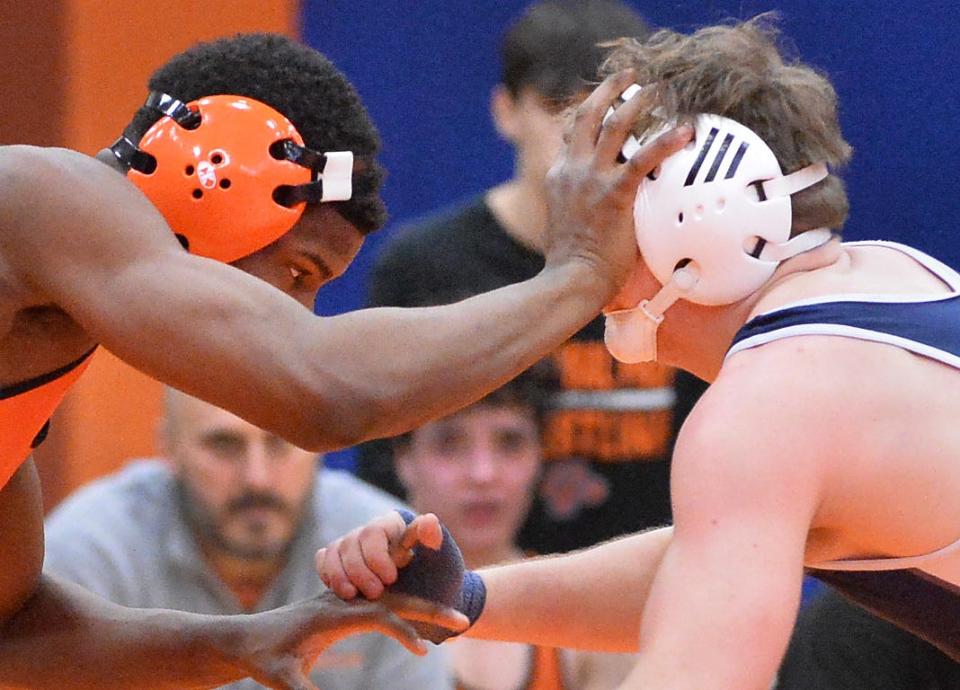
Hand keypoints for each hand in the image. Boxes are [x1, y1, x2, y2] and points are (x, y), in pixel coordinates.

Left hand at [220, 590, 440, 689]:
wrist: (246, 638)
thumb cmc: (263, 658)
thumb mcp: (280, 679)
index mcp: (333, 615)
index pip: (380, 616)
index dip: (404, 633)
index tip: (423, 654)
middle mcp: (344, 602)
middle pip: (395, 599)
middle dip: (430, 610)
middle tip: (463, 620)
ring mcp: (346, 601)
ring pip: (393, 595)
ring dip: (422, 603)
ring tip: (452, 615)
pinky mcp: (345, 606)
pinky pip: (383, 599)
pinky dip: (407, 602)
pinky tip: (420, 609)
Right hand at [316, 511, 442, 599]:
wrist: (429, 605)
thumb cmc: (438, 581)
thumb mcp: (442, 563)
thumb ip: (434, 541)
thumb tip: (428, 520)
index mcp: (395, 526)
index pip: (375, 532)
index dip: (376, 556)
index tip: (391, 578)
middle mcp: (372, 532)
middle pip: (352, 542)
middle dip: (359, 570)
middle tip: (375, 593)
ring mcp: (355, 546)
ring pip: (334, 551)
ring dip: (341, 576)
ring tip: (354, 596)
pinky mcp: (342, 561)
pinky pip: (324, 559)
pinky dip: (328, 574)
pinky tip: (343, 593)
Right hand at [542, 69, 692, 301]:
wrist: (569, 281)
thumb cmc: (571, 266)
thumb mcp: (565, 226)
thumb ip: (577, 209)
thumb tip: (594, 214)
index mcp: (558, 176)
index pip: (572, 134)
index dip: (588, 113)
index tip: (603, 102)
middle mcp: (571, 170)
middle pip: (589, 115)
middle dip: (609, 89)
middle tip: (629, 76)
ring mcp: (591, 180)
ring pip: (615, 124)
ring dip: (637, 101)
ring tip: (658, 88)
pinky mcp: (613, 193)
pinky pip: (644, 158)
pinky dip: (666, 141)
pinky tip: (686, 131)